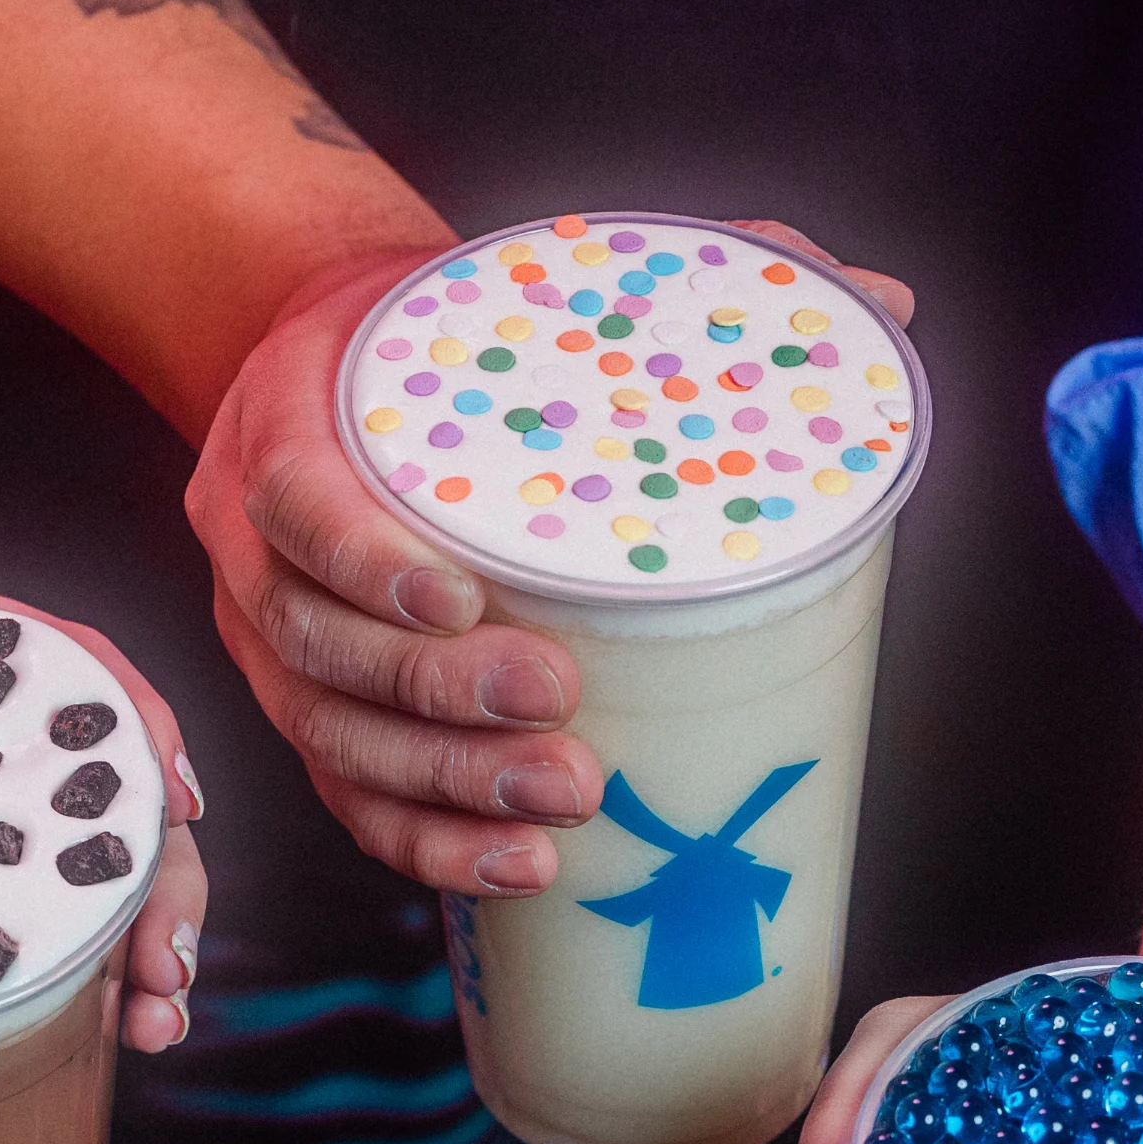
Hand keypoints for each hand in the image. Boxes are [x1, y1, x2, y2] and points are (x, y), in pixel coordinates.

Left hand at [0, 544, 208, 1053]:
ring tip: (149, 1027)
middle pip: (103, 781)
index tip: (175, 804)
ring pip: (85, 847)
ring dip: (143, 930)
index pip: (65, 664)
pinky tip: (100, 1030)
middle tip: (161, 983)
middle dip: (161, 879)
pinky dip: (82, 954)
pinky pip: (28, 893)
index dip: (136, 730)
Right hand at [184, 222, 915, 898]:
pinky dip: (433, 846)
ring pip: (337, 741)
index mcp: (288, 431)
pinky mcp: (317, 720)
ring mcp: (279, 650)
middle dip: (437, 697)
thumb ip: (699, 276)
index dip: (368, 563)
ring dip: (448, 788)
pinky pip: (356, 801)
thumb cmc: (453, 345)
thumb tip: (881, 301)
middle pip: (322, 649)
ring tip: (565, 808)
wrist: (342, 374)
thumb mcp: (534, 285)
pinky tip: (521, 866)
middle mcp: (261, 555)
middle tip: (554, 708)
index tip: (461, 596)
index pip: (299, 505)